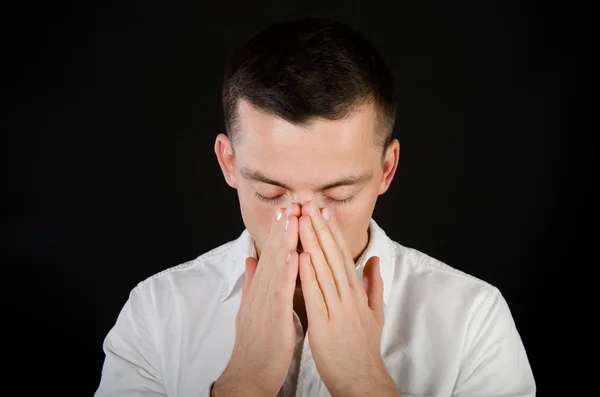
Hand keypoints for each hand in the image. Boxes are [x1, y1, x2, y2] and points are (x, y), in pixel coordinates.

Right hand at [213, 204, 301, 396]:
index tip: (289, 209)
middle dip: (283, 227)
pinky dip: (288, 272)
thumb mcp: (253, 308)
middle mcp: (261, 291)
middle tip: (293, 201)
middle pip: (273, 253)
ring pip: (277, 267)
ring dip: (285, 241)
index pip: (271, 254)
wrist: (249, 374)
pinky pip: (281, 292)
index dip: (280, 231)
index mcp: (261, 289)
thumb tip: (251, 259)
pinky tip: (296, 255)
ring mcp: (265, 303)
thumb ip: (253, 283)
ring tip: (294, 218)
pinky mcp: (273, 317)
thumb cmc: (256, 343)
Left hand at [297, 201, 399, 396]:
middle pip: (333, 256)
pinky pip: (316, 295)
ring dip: (313, 243)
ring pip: (324, 270)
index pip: (343, 255)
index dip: (332, 232)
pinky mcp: (325, 324)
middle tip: (311, 204)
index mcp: (357, 292)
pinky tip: (301, 256)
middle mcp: (349, 296)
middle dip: (321, 229)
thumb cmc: (364, 346)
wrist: (362, 378)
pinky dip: (309, 275)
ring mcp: (339, 309)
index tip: (323, 211)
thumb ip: (374, 284)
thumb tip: (376, 260)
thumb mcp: (376, 312)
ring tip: (304, 220)